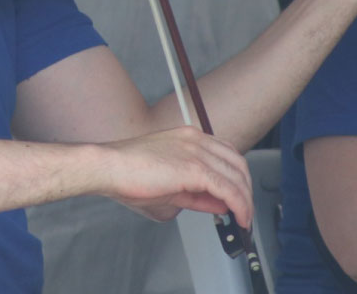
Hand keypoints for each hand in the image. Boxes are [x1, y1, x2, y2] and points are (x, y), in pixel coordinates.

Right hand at [92, 125, 252, 226]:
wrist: (110, 166)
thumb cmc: (129, 173)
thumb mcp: (169, 186)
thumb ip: (197, 194)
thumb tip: (219, 203)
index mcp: (188, 137)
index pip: (225, 154)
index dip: (236, 178)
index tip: (237, 197)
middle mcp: (196, 140)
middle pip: (237, 162)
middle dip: (246, 189)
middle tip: (245, 210)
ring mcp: (196, 151)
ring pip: (236, 175)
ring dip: (245, 199)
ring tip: (244, 219)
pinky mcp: (194, 167)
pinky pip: (227, 188)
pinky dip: (239, 204)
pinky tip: (239, 217)